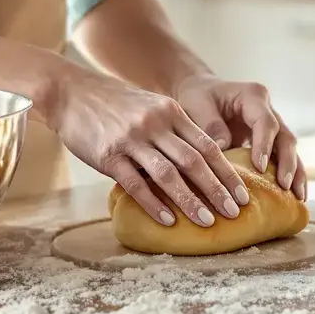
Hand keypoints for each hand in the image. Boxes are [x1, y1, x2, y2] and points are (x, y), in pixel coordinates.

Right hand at [46, 68, 249, 227]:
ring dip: (191, 201)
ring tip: (207, 222)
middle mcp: (156, 124)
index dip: (227, 172)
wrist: (71, 91)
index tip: (243, 194)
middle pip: (194, 162)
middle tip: (234, 212)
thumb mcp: (150, 106)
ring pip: (169, 175)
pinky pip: (136, 184)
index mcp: (171, 112)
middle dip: (217, 190)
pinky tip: (168, 220)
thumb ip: (173, 129)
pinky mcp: (108, 155)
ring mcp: (132, 140)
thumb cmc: (113, 103)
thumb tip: (199, 161)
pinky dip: (154, 204)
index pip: (208, 146)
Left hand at [174, 75, 306, 200]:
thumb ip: (211, 126)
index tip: (259, 167)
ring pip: (290, 150)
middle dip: (287, 162)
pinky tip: (294, 198)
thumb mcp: (197, 106)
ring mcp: (272, 126)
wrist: (200, 92)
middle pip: (285, 137)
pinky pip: (283, 158)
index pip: (265, 122)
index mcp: (253, 96)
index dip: (264, 145)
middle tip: (284, 186)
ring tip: (298, 198)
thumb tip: (223, 150)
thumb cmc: (197, 97)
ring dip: (296, 173)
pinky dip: (290, 176)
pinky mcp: (270, 141)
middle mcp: (268, 110)